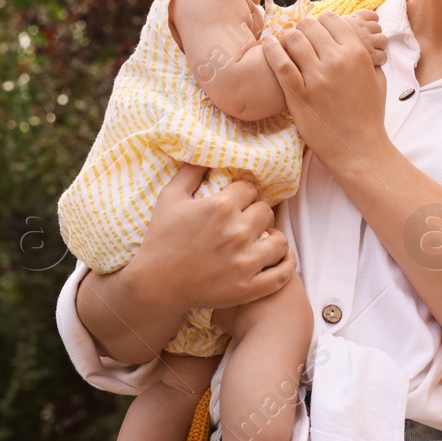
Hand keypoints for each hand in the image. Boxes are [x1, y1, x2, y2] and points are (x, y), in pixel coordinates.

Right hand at [135, 163, 294, 312]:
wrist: (156, 284)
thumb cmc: (161, 238)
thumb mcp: (169, 197)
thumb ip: (190, 171)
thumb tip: (206, 152)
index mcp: (220, 207)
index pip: (250, 189)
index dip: (243, 194)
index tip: (236, 202)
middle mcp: (237, 233)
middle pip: (266, 211)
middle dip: (256, 213)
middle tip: (245, 221)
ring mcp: (245, 263)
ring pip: (280, 241)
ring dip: (273, 237)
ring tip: (263, 239)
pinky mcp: (248, 288)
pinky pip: (282, 274)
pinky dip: (285, 264)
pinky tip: (278, 257)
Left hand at [261, 12, 389, 172]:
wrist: (359, 148)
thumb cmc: (369, 114)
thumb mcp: (377, 78)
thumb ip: (366, 55)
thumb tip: (355, 37)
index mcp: (357, 54)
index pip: (332, 19)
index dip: (321, 23)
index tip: (316, 31)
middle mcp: (337, 61)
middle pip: (309, 25)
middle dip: (302, 29)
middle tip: (299, 38)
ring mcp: (317, 78)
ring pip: (292, 39)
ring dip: (286, 39)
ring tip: (284, 45)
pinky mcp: (299, 95)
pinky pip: (280, 63)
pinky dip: (272, 51)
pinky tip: (269, 47)